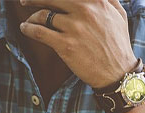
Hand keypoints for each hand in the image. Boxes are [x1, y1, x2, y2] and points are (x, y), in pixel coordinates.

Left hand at [19, 0, 137, 87]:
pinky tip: (25, 28)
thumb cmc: (119, 44)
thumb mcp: (119, 16)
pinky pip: (39, 32)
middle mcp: (85, 11)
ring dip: (32, 17)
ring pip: (42, 15)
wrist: (118, 74)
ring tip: (30, 21)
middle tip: (26, 1)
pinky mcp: (66, 45)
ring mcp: (74, 28)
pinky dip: (28, 29)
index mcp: (97, 2)